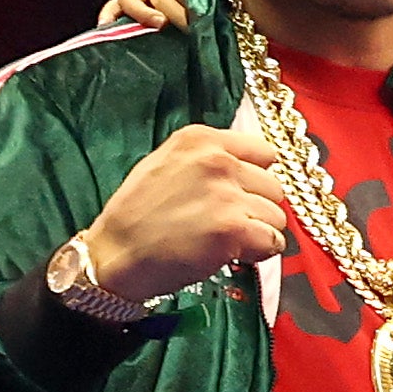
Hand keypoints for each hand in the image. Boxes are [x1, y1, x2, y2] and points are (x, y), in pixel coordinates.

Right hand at [75, 124, 302, 299]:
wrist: (117, 251)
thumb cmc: (139, 213)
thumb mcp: (166, 163)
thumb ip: (209, 159)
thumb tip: (251, 167)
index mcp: (199, 139)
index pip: (264, 152)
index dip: (256, 177)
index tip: (241, 191)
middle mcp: (216, 161)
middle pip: (274, 187)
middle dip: (256, 207)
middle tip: (226, 220)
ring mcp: (226, 195)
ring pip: (276, 216)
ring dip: (258, 231)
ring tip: (224, 237)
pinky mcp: (234, 229)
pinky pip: (274, 241)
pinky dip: (259, 252)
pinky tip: (231, 252)